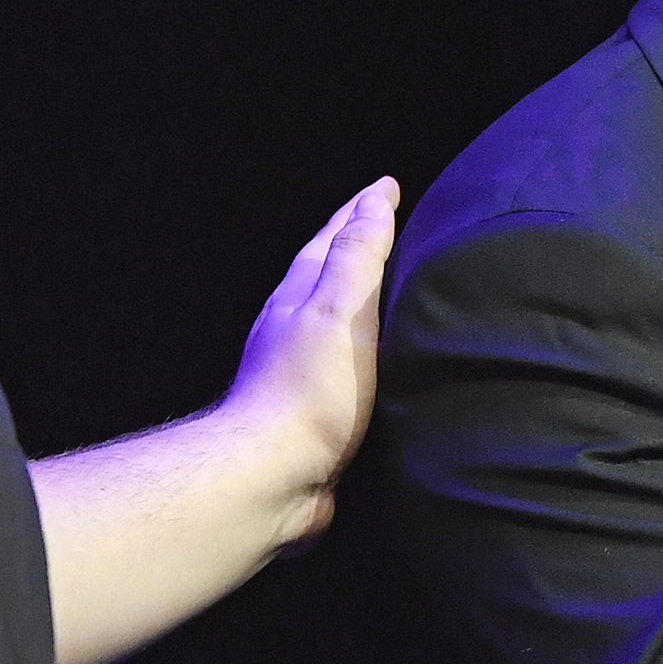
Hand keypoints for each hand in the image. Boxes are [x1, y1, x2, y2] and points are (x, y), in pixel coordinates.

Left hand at [221, 177, 398, 548]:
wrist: (275, 476)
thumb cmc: (309, 394)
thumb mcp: (340, 310)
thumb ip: (357, 257)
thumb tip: (373, 201)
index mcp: (301, 295)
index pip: (335, 235)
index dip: (364, 210)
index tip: (387, 188)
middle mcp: (293, 326)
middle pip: (326, 272)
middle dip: (353, 246)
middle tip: (384, 225)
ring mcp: (297, 370)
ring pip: (330, 320)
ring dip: (356, 300)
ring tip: (384, 289)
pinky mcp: (311, 413)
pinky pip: (340, 366)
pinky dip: (360, 350)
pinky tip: (373, 363)